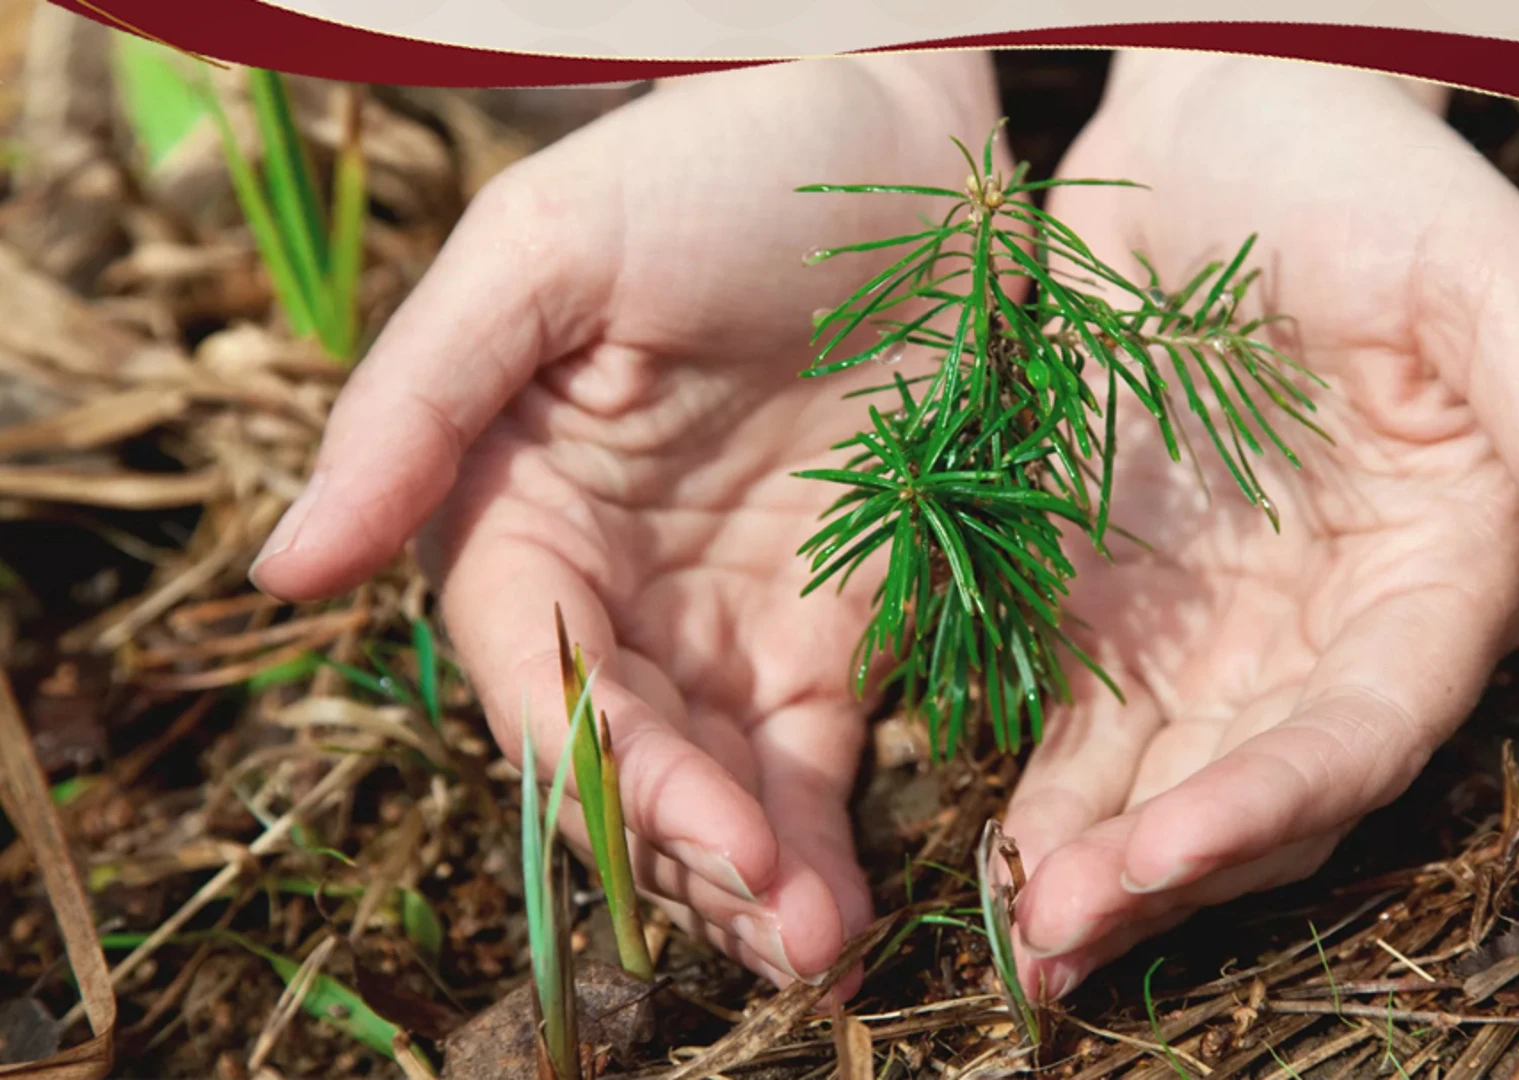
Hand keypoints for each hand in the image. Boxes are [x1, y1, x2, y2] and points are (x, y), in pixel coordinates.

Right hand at [248, 54, 1002, 993]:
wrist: (904, 140)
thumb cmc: (712, 166)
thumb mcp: (546, 253)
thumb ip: (418, 406)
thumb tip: (283, 574)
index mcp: (518, 509)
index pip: (529, 673)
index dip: (598, 766)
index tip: (685, 829)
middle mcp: (613, 584)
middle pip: (620, 757)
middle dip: (686, 850)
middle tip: (774, 925)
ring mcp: (727, 615)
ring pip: (714, 783)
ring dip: (751, 875)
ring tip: (816, 941)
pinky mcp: (836, 624)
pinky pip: (813, 756)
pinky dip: (820, 832)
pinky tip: (843, 901)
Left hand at [1002, 53, 1518, 998]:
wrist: (1225, 114)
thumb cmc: (1374, 183)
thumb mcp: (1491, 288)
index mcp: (1433, 581)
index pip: (1357, 732)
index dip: (1267, 802)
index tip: (1162, 852)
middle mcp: (1323, 628)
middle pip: (1254, 790)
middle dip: (1163, 872)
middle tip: (1055, 934)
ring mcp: (1211, 619)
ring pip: (1158, 780)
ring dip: (1089, 861)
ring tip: (1016, 931)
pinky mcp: (1112, 591)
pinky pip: (1076, 715)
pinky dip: (1037, 781)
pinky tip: (986, 837)